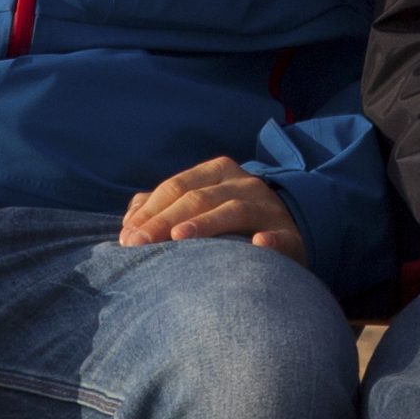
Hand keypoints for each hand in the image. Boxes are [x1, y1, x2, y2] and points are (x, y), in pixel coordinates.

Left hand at [116, 157, 304, 261]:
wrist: (293, 229)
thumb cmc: (234, 221)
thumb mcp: (203, 204)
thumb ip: (166, 207)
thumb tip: (129, 222)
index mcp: (218, 172)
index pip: (176, 187)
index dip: (149, 210)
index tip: (127, 236)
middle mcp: (243, 184)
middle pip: (198, 198)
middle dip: (163, 221)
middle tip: (138, 245)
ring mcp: (267, 208)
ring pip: (232, 211)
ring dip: (205, 224)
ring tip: (178, 238)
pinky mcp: (290, 235)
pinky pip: (280, 237)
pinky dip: (269, 241)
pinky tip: (258, 246)